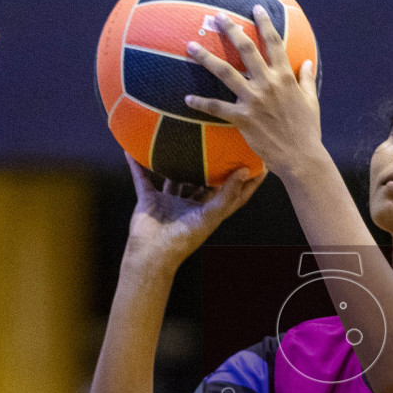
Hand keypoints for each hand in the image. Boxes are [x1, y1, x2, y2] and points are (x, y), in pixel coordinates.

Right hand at [124, 156, 263, 267]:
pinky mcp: (150, 199)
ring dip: (176, 161)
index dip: (247, 181)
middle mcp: (191, 205)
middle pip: (205, 181)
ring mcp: (170, 201)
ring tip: (181, 139)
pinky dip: (137, 165)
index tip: (260, 164)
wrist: (151, 254)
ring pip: (175, 176)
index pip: (233, 193)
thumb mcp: (209, 216)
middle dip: (213, 164)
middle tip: (221, 142)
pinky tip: (132, 150)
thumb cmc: (182, 239)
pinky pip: (143, 177)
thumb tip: (244, 172)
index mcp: (209, 211)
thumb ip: (226, 194)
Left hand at [184, 6, 322, 179]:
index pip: (274, 42)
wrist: (301, 157)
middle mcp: (268, 83)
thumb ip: (307, 79)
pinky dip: (201, 103)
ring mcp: (254, 100)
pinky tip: (187, 99)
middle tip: (216, 16)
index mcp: (285, 76)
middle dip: (231, 30)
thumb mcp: (312, 101)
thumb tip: (308, 63)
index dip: (264, 22)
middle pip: (246, 49)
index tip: (255, 7)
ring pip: (225, 73)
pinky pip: (217, 108)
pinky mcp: (243, 118)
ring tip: (190, 45)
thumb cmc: (308, 130)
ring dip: (206, 57)